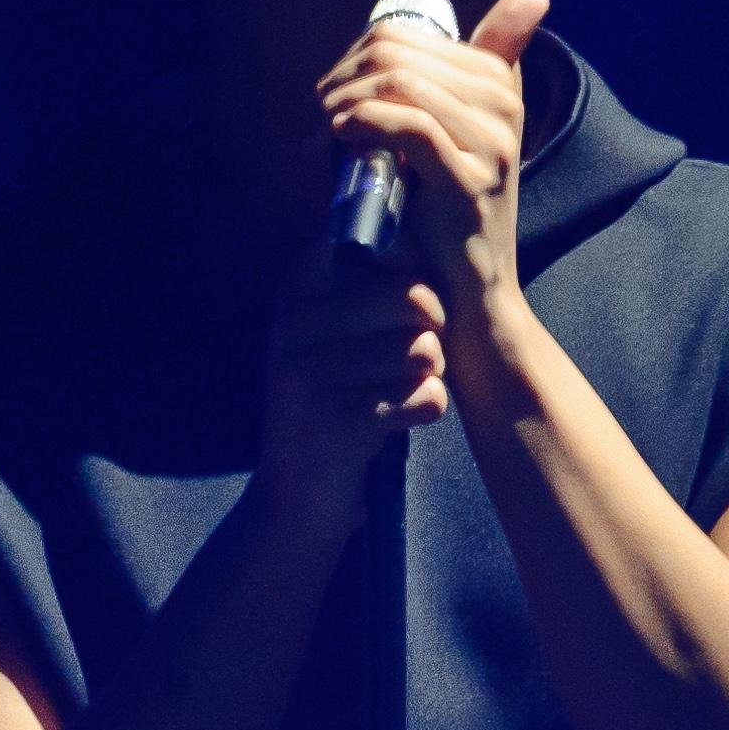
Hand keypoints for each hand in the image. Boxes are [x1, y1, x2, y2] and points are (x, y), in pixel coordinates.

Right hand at [258, 245, 450, 532]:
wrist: (294, 499)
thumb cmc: (335, 400)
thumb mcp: (333, 332)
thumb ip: (371, 283)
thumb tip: (434, 230)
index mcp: (296, 288)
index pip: (381, 244)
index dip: (413, 273)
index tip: (406, 309)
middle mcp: (296, 322)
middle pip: (415, 298)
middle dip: (431, 332)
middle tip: (413, 359)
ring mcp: (311, 372)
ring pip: (426, 350)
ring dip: (427, 377)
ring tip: (392, 393)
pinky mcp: (337, 420)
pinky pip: (428, 397)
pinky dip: (425, 412)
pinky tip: (394, 424)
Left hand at [317, 0, 552, 327]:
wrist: (472, 290)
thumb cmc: (447, 210)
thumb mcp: (457, 134)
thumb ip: (454, 76)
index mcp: (500, 81)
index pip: (409, 34)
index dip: (356, 54)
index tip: (337, 90)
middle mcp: (505, 103)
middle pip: (399, 52)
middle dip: (346, 76)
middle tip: (324, 110)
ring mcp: (492, 142)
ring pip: (402, 83)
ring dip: (347, 99)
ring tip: (329, 126)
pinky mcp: (471, 181)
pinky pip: (411, 127)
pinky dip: (365, 123)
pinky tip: (343, 137)